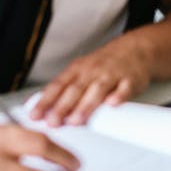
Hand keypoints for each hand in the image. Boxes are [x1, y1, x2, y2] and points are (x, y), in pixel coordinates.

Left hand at [29, 39, 150, 126]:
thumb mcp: (81, 71)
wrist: (135, 48)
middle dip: (62, 107)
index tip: (35, 116)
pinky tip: (112, 104)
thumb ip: (65, 89)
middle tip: (53, 122)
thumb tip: (44, 110)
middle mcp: (92, 71)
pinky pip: (124, 88)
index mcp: (78, 70)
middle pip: (75, 90)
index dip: (45, 101)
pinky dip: (118, 96)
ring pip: (97, 90)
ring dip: (86, 105)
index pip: (58, 86)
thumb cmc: (104, 64)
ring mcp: (112, 74)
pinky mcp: (130, 80)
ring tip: (76, 121)